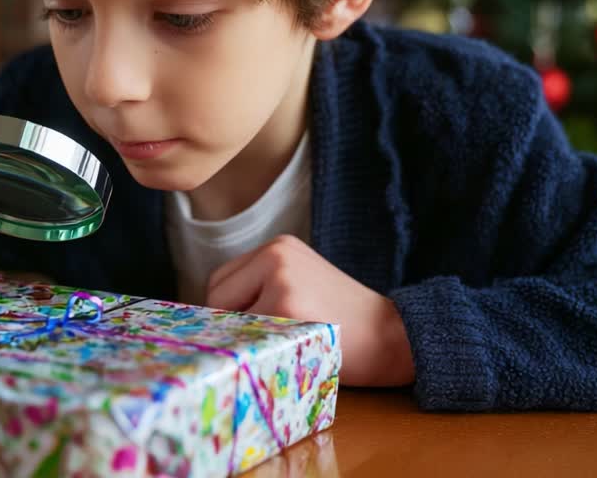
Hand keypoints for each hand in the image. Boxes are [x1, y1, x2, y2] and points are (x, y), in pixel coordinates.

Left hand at [204, 235, 413, 386]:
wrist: (392, 335)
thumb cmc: (343, 320)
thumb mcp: (302, 282)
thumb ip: (260, 285)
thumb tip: (204, 313)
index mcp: (279, 246)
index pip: (221, 280)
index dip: (230, 310)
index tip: (256, 328)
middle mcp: (276, 255)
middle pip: (216, 296)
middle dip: (233, 323)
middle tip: (272, 337)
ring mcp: (280, 280)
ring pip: (228, 318)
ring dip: (247, 337)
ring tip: (288, 340)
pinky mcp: (286, 307)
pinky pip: (247, 336)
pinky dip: (261, 350)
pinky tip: (292, 349)